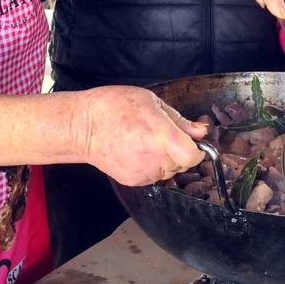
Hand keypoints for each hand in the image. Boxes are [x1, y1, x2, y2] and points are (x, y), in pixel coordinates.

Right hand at [75, 86, 205, 184]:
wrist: (82, 126)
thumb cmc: (115, 106)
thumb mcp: (152, 102)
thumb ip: (179, 121)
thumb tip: (202, 132)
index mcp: (161, 135)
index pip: (193, 156)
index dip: (196, 149)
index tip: (190, 141)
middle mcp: (154, 158)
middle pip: (182, 164)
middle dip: (178, 151)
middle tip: (160, 135)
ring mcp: (143, 172)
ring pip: (168, 171)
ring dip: (165, 160)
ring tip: (145, 142)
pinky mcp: (133, 180)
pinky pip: (153, 176)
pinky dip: (151, 166)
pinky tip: (136, 151)